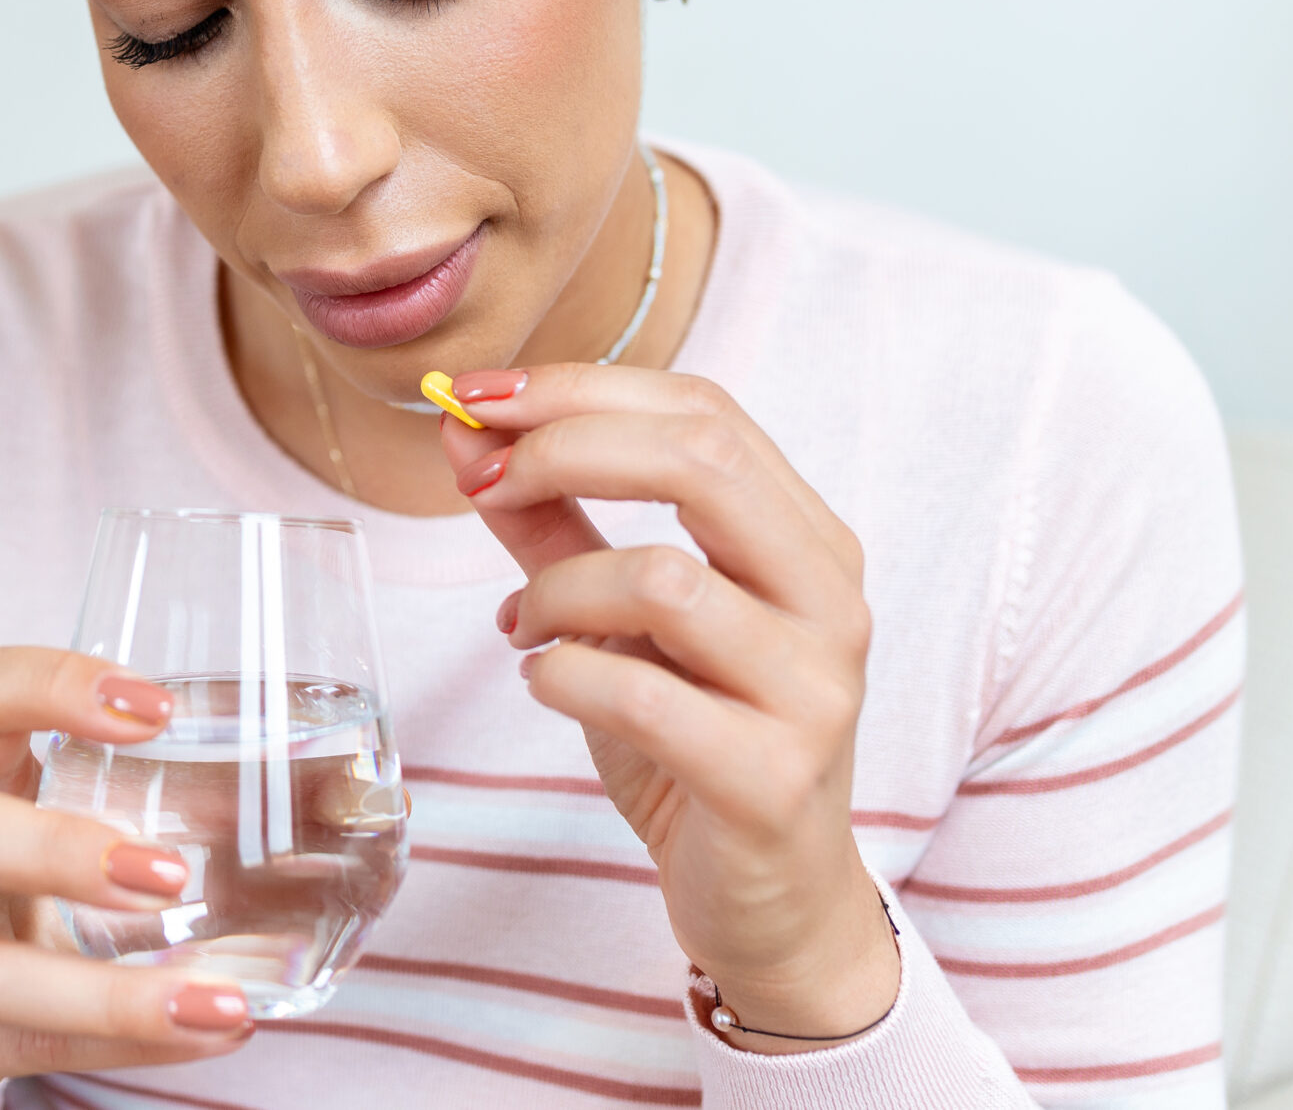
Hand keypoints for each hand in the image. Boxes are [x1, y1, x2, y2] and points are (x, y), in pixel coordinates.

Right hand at [0, 646, 255, 1104]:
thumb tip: (358, 797)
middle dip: (54, 849)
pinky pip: (23, 1048)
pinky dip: (122, 1044)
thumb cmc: (13, 884)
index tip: (158, 709)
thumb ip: (177, 797)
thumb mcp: (62, 818)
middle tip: (171, 875)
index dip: (53, 688)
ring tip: (215, 998)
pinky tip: (206, 1033)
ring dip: (105, 991)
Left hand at [437, 364, 898, 1050]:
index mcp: (806, 541)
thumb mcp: (619, 617)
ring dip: (556, 589)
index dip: (580, 388)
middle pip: (701, 462)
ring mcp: (813, 691)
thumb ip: (552, 523)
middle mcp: (829, 601)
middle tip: (480, 481)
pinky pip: (640, 693)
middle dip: (563, 449)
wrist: (771, 904)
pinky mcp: (771, 779)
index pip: (703, 411)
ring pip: (661, 578)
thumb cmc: (695, 739)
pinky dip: (563, 674)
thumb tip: (463, 432)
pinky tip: (548, 684)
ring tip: (523, 626)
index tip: (476, 398)